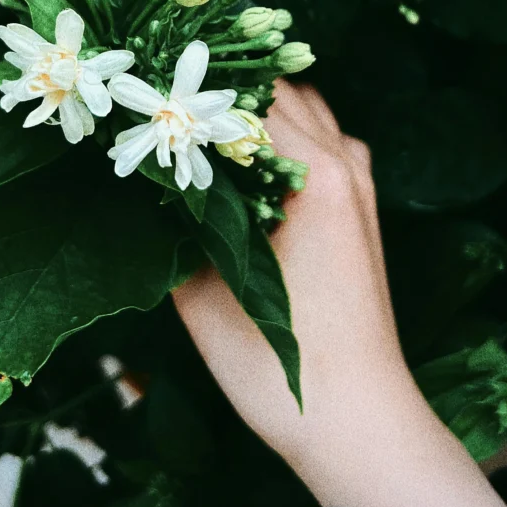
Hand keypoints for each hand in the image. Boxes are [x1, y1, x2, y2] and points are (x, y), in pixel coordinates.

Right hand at [173, 78, 424, 464]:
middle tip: (170, 107)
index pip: (247, 94)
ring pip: (306, 111)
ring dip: (259, 111)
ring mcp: (360, 182)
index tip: (150, 91)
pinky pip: (325, 143)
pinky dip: (288, 137)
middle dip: (225, 92)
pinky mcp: (363, 207)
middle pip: (280, 90)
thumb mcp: (204, 290)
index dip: (195, 87)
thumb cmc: (279, 363)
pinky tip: (249, 165)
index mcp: (313, 172)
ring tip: (205, 130)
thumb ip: (174, 221)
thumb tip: (143, 174)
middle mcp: (344, 162)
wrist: (357, 419)